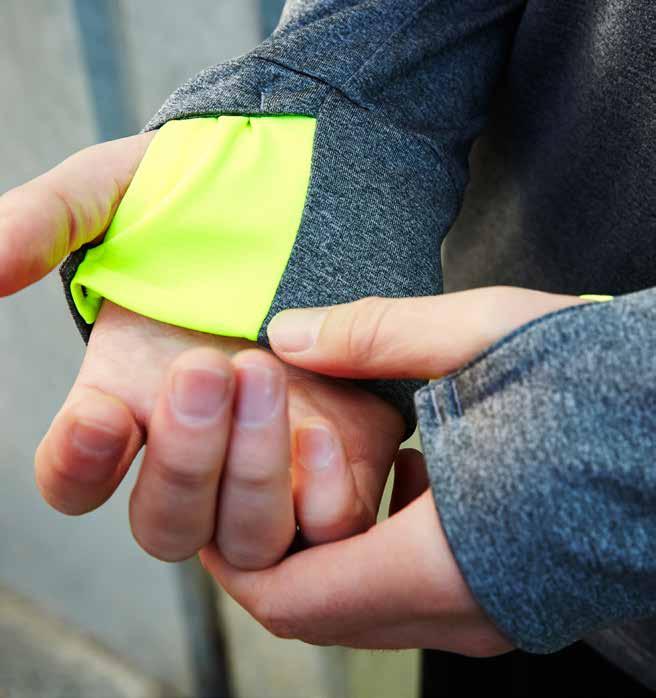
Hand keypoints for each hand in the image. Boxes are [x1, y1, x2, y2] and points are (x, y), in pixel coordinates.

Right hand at [0, 135, 403, 564]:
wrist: (303, 195)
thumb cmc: (202, 196)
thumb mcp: (116, 193)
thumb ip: (47, 221)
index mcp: (127, 399)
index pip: (76, 478)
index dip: (76, 466)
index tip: (99, 413)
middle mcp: (195, 445)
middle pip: (166, 524)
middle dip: (185, 460)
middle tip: (205, 366)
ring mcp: (268, 460)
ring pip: (244, 538)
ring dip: (251, 474)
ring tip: (264, 373)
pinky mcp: (338, 458)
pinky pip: (327, 525)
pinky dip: (321, 502)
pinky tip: (321, 431)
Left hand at [199, 288, 584, 653]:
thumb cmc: (603, 380)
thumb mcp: (480, 335)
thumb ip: (370, 335)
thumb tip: (284, 334)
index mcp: (445, 560)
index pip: (293, 598)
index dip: (235, 555)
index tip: (208, 498)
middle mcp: (466, 610)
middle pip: (321, 612)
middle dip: (272, 549)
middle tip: (248, 476)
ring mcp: (495, 613)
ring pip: (366, 608)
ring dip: (326, 548)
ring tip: (314, 470)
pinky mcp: (515, 595)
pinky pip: (414, 594)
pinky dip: (379, 548)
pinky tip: (403, 474)